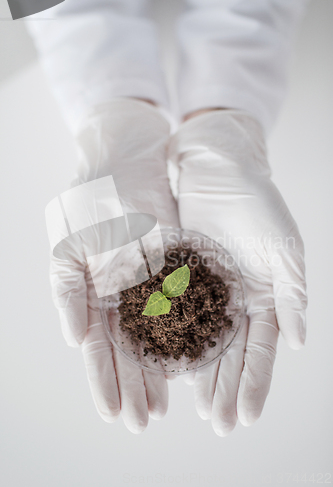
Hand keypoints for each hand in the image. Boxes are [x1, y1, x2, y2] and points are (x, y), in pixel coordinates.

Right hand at [49, 98, 178, 432]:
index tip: (113, 412)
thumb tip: (76, 337)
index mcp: (86, 289)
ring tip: (164, 407)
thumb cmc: (90, 194)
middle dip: (132, 385)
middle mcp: (117, 292)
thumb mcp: (70, 240)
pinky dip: (184, 334)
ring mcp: (146, 282)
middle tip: (143, 423)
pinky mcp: (173, 267)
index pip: (95, 343)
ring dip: (157, 370)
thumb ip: (69, 288)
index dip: (103, 378)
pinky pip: (179, 307)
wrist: (127, 156)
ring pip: (153, 335)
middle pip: (125, 349)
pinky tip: (190, 360)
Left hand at [169, 110, 306, 435]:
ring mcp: (207, 289)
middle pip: (232, 352)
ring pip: (204, 339)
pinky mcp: (179, 275)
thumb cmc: (258, 202)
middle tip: (220, 424)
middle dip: (228, 387)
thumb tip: (300, 342)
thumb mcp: (283, 246)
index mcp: (264, 295)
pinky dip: (173, 340)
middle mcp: (236, 298)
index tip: (247, 416)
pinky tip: (169, 365)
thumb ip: (292, 293)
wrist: (218, 168)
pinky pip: (176, 314)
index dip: (256, 382)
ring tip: (198, 407)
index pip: (262, 348)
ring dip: (202, 374)